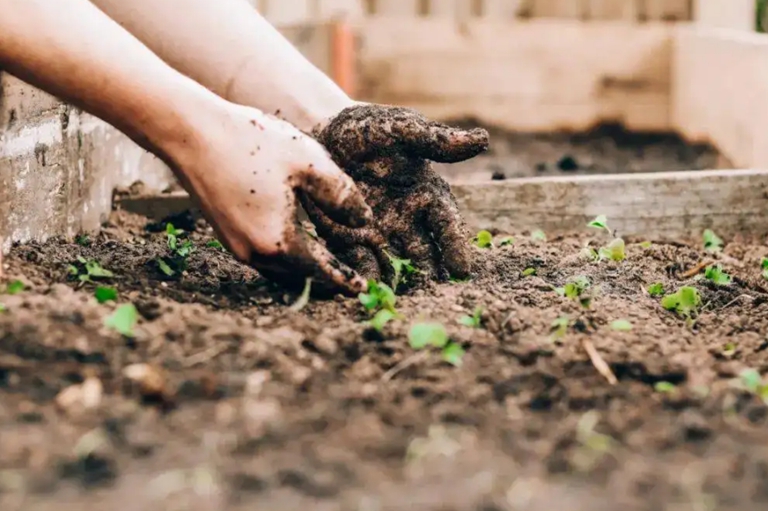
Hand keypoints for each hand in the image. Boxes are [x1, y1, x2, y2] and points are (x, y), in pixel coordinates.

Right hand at [168, 102, 372, 294]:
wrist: (190, 132)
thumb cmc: (251, 143)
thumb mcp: (308, 162)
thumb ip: (341, 195)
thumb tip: (364, 221)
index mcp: (279, 242)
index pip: (321, 271)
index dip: (344, 280)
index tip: (363, 289)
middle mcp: (255, 253)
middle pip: (299, 277)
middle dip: (326, 280)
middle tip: (350, 280)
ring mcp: (236, 246)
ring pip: (279, 270)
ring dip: (304, 271)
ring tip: (328, 265)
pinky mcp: (225, 233)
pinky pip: (263, 256)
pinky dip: (285, 257)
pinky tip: (296, 243)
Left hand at [303, 104, 488, 282]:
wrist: (321, 133)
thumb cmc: (368, 128)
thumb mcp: (401, 130)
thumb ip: (436, 140)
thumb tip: (483, 140)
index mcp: (427, 195)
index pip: (447, 225)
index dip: (456, 247)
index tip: (462, 270)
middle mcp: (408, 220)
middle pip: (426, 254)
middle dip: (432, 276)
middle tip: (437, 298)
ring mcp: (380, 234)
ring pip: (396, 265)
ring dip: (401, 283)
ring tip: (404, 303)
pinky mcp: (350, 241)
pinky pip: (361, 263)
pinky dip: (366, 278)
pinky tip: (368, 291)